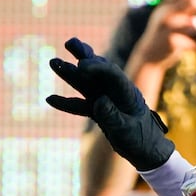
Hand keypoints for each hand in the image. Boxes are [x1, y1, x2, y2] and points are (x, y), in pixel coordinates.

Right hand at [47, 38, 174, 170]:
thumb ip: (112, 116)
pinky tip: (50, 99)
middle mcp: (114, 92)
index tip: (81, 65)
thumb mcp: (128, 130)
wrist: (146, 152)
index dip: (97, 67)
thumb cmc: (141, 139)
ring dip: (70, 73)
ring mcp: (105, 100)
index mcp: (127, 92)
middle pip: (97, 70)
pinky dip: (66, 103)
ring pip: (85, 83)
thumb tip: (98, 101)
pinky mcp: (98, 111)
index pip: (112, 73)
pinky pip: (80, 104)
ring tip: (53, 62)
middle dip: (83, 56)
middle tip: (69, 43)